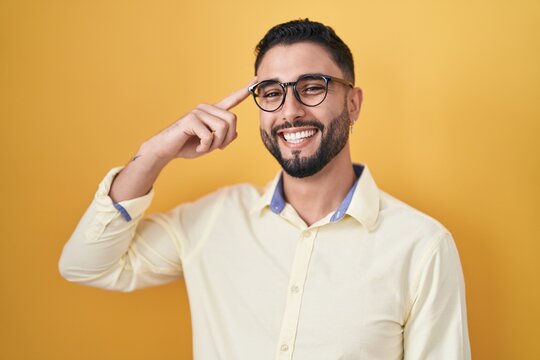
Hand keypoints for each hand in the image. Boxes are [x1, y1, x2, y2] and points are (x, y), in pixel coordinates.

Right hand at [140, 79, 254, 162]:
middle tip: (216, 148)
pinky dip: (206, 147)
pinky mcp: (191, 119)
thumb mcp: (210, 144)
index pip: (232, 99)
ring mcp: (198, 112)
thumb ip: (223, 138)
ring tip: (205, 147)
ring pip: (222, 128)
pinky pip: (209, 136)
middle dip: (227, 139)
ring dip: (216, 144)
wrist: (166, 150)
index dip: (244, 90)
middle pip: (232, 120)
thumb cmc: (187, 146)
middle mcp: (206, 108)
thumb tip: (235, 133)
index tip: (257, 78)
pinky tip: (198, 148)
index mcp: (212, 112)